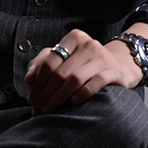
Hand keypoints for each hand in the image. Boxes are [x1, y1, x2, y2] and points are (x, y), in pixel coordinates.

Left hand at [24, 28, 142, 114]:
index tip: (32, 98)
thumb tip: (29, 79)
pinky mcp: (113, 71)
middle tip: (38, 107)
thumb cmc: (84, 64)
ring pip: (75, 79)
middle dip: (46, 93)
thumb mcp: (64, 58)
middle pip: (60, 72)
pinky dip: (82, 94)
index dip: (38, 81)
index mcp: (74, 38)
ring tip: (50, 109)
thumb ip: (43, 63)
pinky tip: (73, 102)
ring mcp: (102, 57)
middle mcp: (88, 44)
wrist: (118, 66)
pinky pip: (95, 83)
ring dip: (59, 97)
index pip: (50, 61)